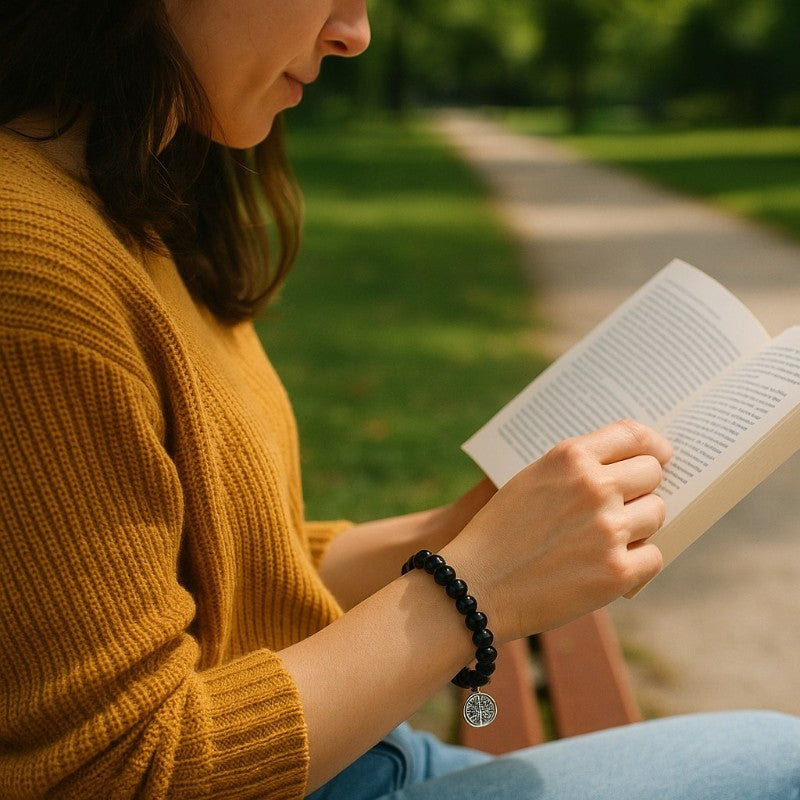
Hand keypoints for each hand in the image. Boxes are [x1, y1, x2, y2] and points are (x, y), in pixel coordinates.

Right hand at [442, 419, 671, 641]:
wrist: (476, 587)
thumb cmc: (500, 532)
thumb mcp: (531, 480)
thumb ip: (578, 468)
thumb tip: (632, 468)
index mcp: (569, 458)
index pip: (634, 434)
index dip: (652, 445)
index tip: (659, 454)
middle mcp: (593, 487)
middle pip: (653, 473)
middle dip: (644, 486)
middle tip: (627, 503)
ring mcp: (608, 530)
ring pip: (657, 513)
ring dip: (639, 524)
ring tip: (608, 538)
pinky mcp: (617, 572)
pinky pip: (654, 556)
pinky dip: (636, 562)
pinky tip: (609, 565)